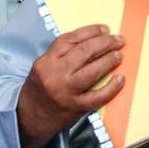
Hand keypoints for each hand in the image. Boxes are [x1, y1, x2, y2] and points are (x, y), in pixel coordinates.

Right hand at [17, 24, 124, 147]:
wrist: (28, 118)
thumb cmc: (39, 89)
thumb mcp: (43, 67)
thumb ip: (62, 55)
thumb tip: (92, 41)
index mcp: (46, 61)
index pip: (70, 40)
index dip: (90, 32)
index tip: (104, 29)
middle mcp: (55, 75)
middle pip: (83, 53)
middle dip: (104, 43)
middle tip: (118, 40)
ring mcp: (66, 92)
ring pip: (92, 72)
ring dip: (109, 60)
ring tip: (119, 55)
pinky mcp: (76, 107)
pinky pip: (98, 96)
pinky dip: (111, 87)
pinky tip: (120, 79)